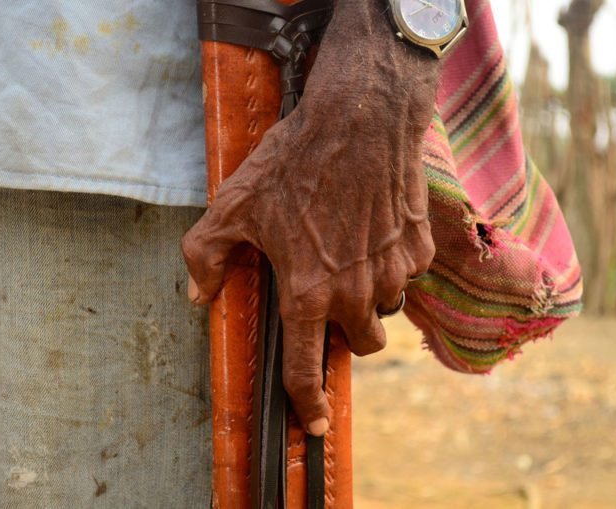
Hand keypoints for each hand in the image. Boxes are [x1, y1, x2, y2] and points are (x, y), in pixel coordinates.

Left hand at [183, 0, 438, 435]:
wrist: (359, 118)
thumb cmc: (294, 161)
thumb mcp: (233, 205)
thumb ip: (206, 256)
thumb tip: (197, 295)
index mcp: (307, 291)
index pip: (305, 368)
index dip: (306, 404)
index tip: (310, 423)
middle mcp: (355, 292)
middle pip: (361, 345)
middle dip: (346, 333)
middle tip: (330, 297)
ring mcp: (393, 271)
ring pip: (387, 311)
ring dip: (370, 298)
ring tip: (350, 255)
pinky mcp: (418, 247)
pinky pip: (408, 275)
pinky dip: (391, 266)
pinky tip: (372, 230)